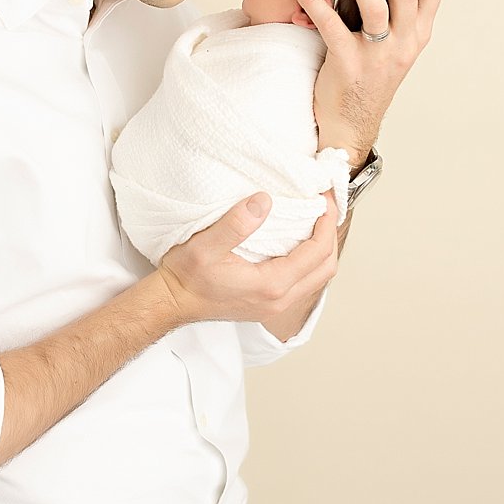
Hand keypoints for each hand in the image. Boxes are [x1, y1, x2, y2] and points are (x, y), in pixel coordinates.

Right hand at [153, 193, 337, 326]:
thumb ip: (235, 224)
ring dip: (322, 248)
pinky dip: (309, 259)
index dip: (327, 223)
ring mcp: (275, 304)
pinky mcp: (269, 303)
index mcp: (271, 285)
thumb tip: (264, 201)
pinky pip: (303, 281)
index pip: (317, 253)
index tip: (324, 199)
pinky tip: (298, 240)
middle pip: (326, 268)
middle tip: (325, 206)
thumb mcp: (204, 246)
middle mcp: (279, 300)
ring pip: (317, 277)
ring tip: (315, 220)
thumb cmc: (185, 278)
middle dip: (331, 235)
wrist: (172, 303)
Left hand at [294, 0, 446, 165]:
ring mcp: (379, 56)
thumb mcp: (393, 44)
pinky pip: (333, 27)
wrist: (351, 124)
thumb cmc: (368, 76)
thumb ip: (394, 11)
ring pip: (376, 6)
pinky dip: (315, 2)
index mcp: (419, 33)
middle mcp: (405, 42)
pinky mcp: (349, 65)